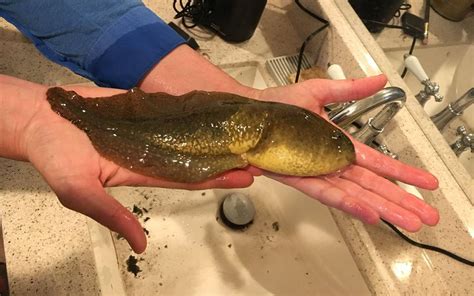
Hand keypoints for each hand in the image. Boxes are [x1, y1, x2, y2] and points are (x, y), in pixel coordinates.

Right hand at [2, 76, 254, 252]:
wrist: (42, 119)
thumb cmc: (56, 156)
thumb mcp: (80, 193)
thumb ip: (112, 216)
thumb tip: (140, 246)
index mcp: (142, 171)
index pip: (189, 178)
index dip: (218, 178)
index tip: (247, 176)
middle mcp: (150, 152)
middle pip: (197, 156)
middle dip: (226, 157)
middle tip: (258, 153)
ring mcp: (148, 130)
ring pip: (189, 133)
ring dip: (214, 134)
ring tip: (242, 131)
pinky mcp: (141, 110)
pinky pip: (173, 111)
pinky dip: (194, 112)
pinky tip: (213, 111)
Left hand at [253, 74, 438, 230]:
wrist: (248, 115)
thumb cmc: (278, 106)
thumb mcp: (319, 92)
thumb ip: (350, 90)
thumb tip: (379, 79)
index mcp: (339, 144)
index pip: (378, 161)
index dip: (402, 172)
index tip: (426, 182)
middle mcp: (331, 162)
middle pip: (372, 184)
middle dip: (400, 200)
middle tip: (425, 215)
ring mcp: (317, 172)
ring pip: (355, 194)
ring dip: (382, 208)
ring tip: (407, 221)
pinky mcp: (299, 178)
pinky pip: (327, 194)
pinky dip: (348, 204)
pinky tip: (369, 214)